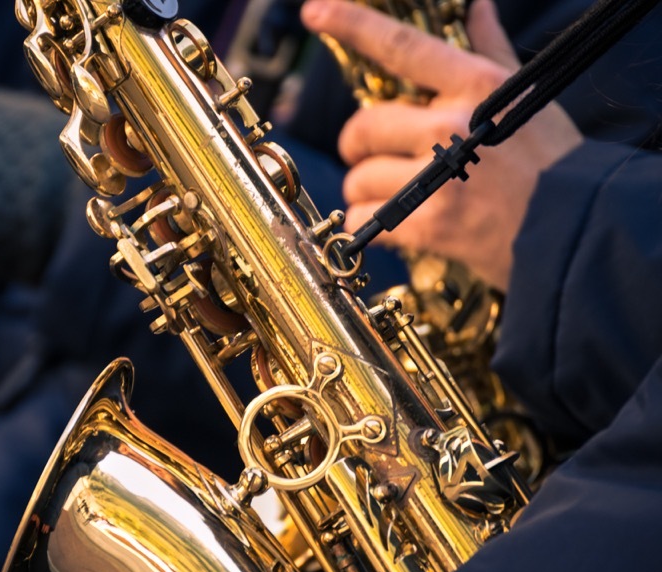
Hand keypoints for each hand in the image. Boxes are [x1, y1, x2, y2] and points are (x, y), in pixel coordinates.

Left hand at [301, 0, 582, 291]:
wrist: (576, 228)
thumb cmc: (552, 160)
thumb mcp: (526, 95)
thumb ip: (489, 49)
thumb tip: (476, 6)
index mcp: (474, 85)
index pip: (401, 46)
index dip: (353, 24)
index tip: (317, 11)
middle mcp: (450, 126)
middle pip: (363, 126)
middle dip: (361, 146)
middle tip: (379, 156)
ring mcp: (437, 177)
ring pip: (359, 178)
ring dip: (367, 190)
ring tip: (399, 195)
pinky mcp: (429, 224)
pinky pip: (364, 218)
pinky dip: (370, 224)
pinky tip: (398, 223)